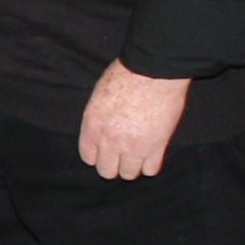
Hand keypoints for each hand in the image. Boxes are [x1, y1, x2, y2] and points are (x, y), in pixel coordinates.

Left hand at [79, 62, 188, 180]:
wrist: (154, 70)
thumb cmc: (127, 74)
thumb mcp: (99, 94)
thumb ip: (98, 118)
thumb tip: (102, 128)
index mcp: (93, 126)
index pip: (88, 157)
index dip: (97, 155)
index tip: (105, 150)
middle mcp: (110, 141)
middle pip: (106, 171)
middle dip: (113, 164)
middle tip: (121, 154)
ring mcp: (134, 147)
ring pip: (128, 174)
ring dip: (132, 166)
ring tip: (137, 154)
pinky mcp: (156, 147)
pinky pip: (150, 169)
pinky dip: (150, 165)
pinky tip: (151, 153)